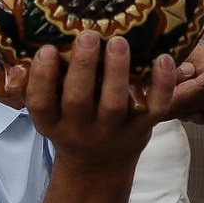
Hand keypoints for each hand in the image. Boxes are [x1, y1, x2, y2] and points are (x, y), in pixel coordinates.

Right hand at [24, 34, 170, 170]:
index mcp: (52, 123)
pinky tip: (163, 59)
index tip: (46, 49)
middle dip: (83, 67)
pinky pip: (155, 108)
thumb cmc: (71, 127)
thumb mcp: (51, 115)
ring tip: (118, 42)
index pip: (40, 102)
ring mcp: (113, 131)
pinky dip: (162, 85)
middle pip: (78, 100)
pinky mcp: (142, 129)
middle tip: (88, 35)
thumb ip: (46, 86)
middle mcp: (80, 129)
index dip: (42, 77)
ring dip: (116, 71)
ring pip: (115, 103)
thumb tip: (41, 38)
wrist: (99, 166)